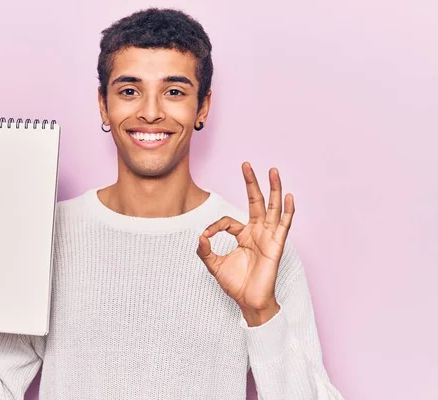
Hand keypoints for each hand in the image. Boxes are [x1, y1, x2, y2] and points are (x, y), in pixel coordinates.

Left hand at [197, 162, 294, 325]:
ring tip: (273, 170)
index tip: (205, 236)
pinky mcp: (276, 245)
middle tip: (245, 164)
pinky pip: (284, 225)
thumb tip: (199, 236)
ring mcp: (268, 237)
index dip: (214, 226)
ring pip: (272, 208)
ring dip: (273, 189)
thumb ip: (205, 251)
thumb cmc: (236, 285)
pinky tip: (288, 196)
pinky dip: (287, 210)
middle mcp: (257, 232)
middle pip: (255, 201)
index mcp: (244, 235)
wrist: (249, 302)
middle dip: (251, 182)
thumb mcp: (214, 265)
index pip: (228, 220)